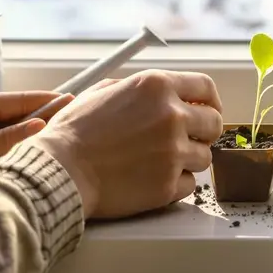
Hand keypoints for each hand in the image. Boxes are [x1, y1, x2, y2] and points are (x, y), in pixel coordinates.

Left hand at [0, 91, 73, 187]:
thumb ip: (4, 142)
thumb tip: (39, 127)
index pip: (29, 99)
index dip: (57, 101)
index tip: (81, 102)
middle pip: (21, 110)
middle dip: (46, 117)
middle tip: (72, 127)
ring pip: (7, 123)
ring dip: (25, 132)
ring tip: (50, 143)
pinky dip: (7, 140)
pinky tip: (13, 153)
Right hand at [28, 70, 223, 218]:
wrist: (58, 172)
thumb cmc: (73, 133)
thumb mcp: (103, 91)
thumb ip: (139, 89)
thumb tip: (163, 91)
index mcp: (157, 86)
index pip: (206, 88)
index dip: (210, 100)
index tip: (207, 109)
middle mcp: (171, 116)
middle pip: (214, 123)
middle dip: (203, 132)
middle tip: (187, 139)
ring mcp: (172, 152)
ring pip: (204, 156)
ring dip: (188, 159)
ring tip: (159, 162)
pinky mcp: (167, 185)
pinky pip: (189, 184)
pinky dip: (175, 184)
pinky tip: (152, 179)